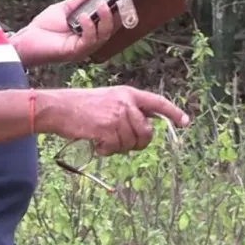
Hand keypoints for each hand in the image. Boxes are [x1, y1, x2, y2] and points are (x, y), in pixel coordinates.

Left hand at [10, 0, 118, 67]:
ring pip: (102, 37)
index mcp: (88, 33)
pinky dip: (89, 28)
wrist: (26, 39)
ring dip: (104, 20)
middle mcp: (88, 43)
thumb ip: (80, 0)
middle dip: (112, 16)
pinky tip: (83, 16)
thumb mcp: (65, 9)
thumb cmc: (43, 27)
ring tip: (101, 5)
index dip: (117, 13)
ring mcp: (82, 49)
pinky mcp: (74, 53)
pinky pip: (88, 41)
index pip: (108, 24)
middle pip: (109, 32)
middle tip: (111, 1)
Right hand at [36, 86, 189, 155]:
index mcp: (128, 93)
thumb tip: (147, 126)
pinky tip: (96, 143)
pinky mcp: (107, 129)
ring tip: (102, 139)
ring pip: (131, 143)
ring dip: (118, 147)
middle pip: (147, 132)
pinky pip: (116, 148)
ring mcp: (117, 116)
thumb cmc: (81, 106)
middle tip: (121, 142)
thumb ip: (128, 110)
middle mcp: (126, 103)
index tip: (186, 122)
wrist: (59, 108)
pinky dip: (106, 151)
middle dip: (138, 143)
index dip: (174, 113)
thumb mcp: (109, 99)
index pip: (158, 102)